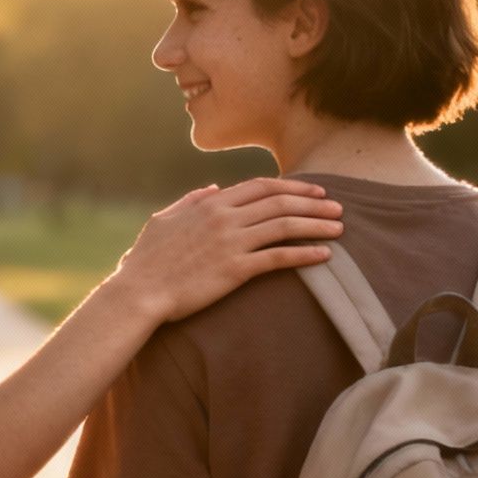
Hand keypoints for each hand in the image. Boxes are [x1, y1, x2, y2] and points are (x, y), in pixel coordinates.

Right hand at [107, 177, 341, 324]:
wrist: (139, 291)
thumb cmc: (146, 260)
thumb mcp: (164, 219)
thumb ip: (190, 200)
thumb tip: (212, 188)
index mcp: (210, 204)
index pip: (261, 186)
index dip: (293, 187)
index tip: (314, 191)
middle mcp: (225, 217)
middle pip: (280, 202)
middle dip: (314, 203)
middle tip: (338, 207)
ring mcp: (231, 242)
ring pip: (285, 225)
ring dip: (316, 225)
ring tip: (339, 228)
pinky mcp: (235, 270)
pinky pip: (278, 257)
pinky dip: (305, 254)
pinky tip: (324, 256)